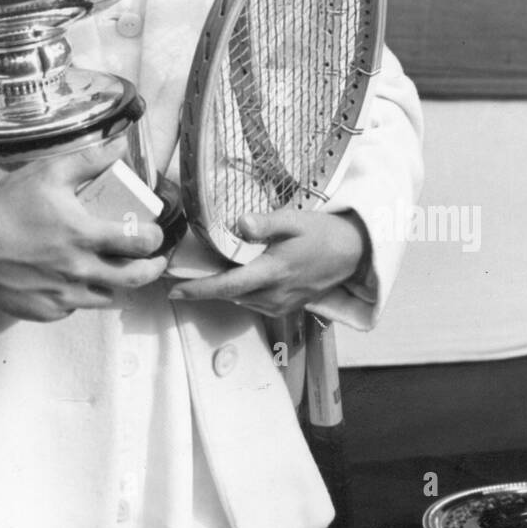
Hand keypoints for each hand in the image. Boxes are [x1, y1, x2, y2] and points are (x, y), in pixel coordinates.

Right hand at [0, 137, 166, 321]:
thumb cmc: (8, 205)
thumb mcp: (50, 173)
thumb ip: (90, 159)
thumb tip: (121, 144)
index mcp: (83, 236)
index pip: (139, 243)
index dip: (155, 239)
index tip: (154, 234)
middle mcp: (78, 270)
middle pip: (134, 279)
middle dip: (151, 270)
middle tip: (154, 262)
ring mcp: (62, 295)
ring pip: (106, 298)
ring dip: (116, 285)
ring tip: (115, 271)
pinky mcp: (44, 312)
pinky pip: (73, 308)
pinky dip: (79, 296)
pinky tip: (72, 280)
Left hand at [166, 209, 366, 316]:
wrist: (353, 254)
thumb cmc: (323, 233)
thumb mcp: (295, 221)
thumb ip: (265, 223)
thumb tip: (240, 223)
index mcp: (273, 272)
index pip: (227, 286)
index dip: (198, 290)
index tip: (173, 291)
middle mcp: (274, 294)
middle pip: (229, 295)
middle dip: (203, 289)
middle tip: (178, 279)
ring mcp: (281, 304)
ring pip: (241, 299)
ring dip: (222, 290)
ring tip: (202, 276)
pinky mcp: (286, 307)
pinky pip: (255, 302)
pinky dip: (241, 292)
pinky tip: (237, 277)